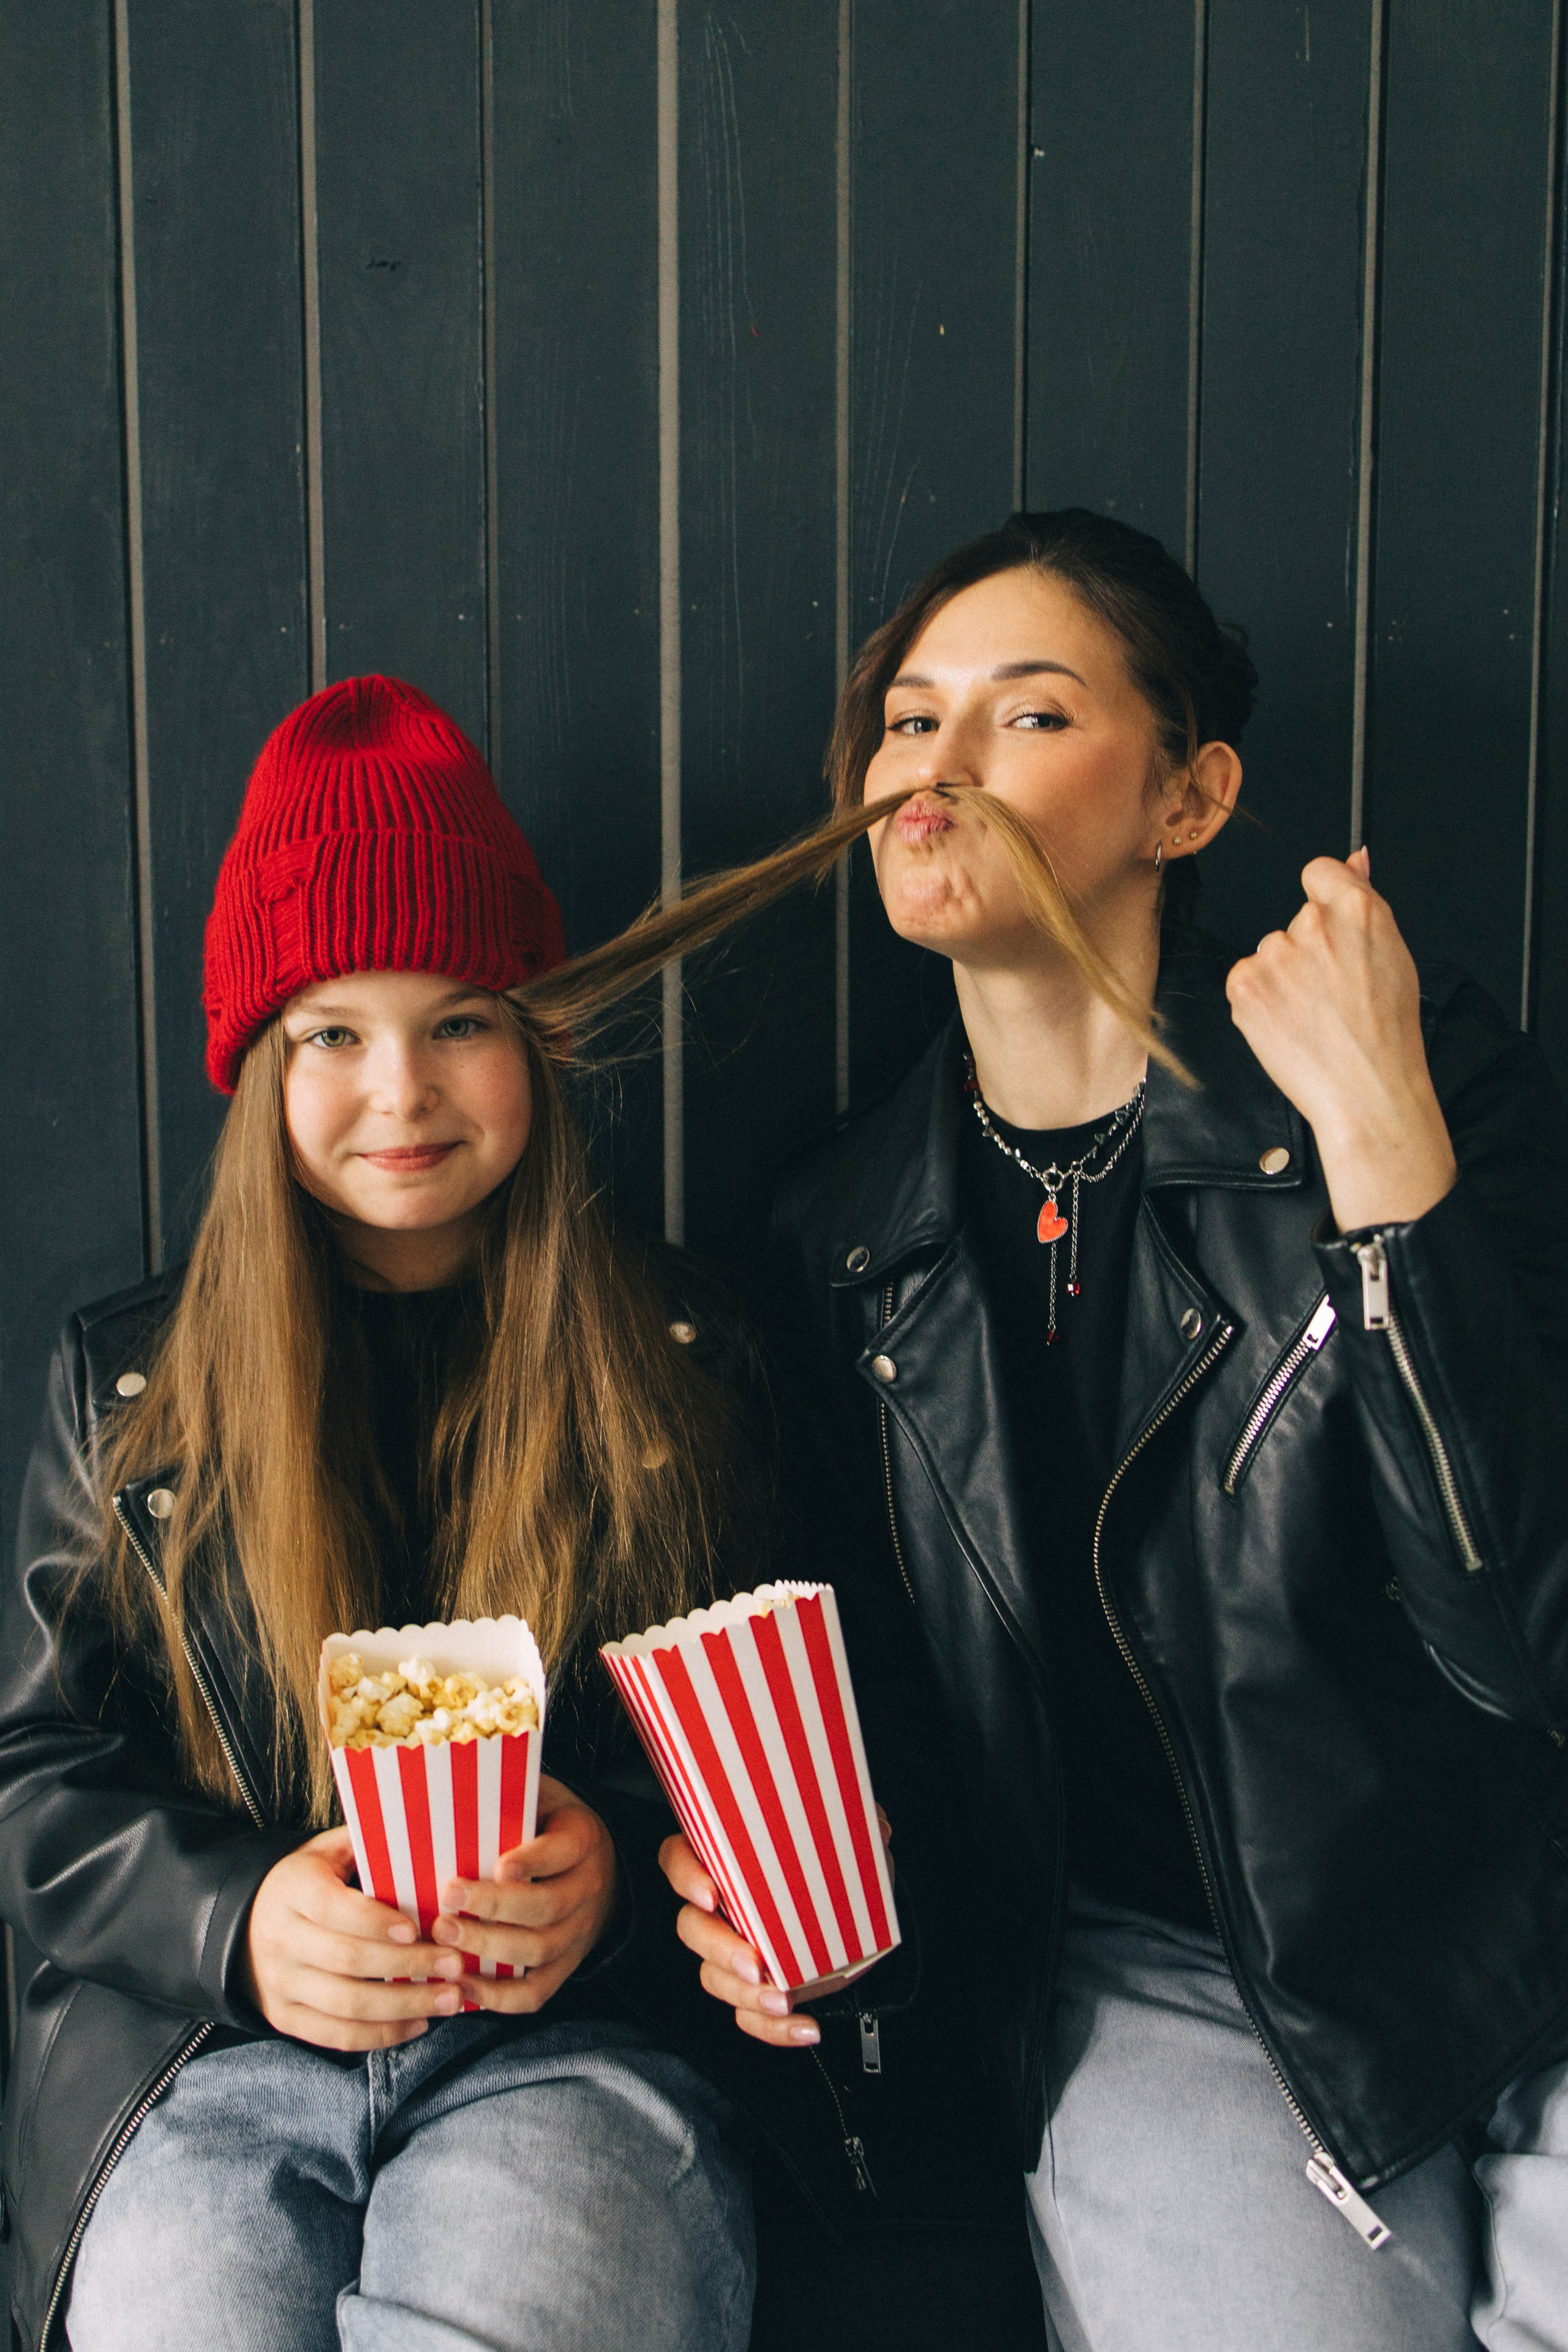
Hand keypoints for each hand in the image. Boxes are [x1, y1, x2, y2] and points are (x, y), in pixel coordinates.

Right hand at [242, 1826, 468, 2049]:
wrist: (246, 1925)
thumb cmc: (307, 1883)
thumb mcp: (324, 1852)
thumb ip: (365, 1843)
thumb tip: (422, 1828)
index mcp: (293, 1890)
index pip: (333, 1909)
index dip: (375, 1922)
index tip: (417, 1928)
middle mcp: (281, 1939)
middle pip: (347, 1960)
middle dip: (407, 1965)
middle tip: (455, 1964)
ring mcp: (281, 1983)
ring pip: (346, 2004)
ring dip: (405, 2005)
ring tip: (451, 1999)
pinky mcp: (286, 2017)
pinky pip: (337, 2035)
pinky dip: (381, 2035)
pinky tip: (419, 2023)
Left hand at [428, 1774, 617, 2012]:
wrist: (599, 1868)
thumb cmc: (549, 1827)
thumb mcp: (543, 1798)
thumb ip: (511, 1793)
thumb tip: (452, 1774)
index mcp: (582, 1840)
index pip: (562, 1851)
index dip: (533, 1860)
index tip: (497, 1864)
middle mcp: (586, 1889)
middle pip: (545, 1907)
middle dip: (494, 1907)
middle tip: (447, 1900)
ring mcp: (578, 1933)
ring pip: (538, 1951)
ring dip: (488, 1949)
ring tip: (443, 1939)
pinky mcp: (564, 1967)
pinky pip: (536, 1992)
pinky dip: (499, 1997)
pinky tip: (461, 1986)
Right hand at [659, 1806, 892, 2049]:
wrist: (862, 1922)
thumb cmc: (840, 1869)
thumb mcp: (852, 1839)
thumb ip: (858, 1827)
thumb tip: (875, 1830)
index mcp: (730, 1858)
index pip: (680, 1857)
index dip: (685, 1875)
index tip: (711, 1893)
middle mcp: (725, 1906)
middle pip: (691, 1927)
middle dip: (719, 1949)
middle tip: (754, 1963)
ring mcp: (736, 1952)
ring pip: (713, 1977)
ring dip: (745, 1995)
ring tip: (783, 2000)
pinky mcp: (757, 1990)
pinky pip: (748, 2016)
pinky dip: (773, 2029)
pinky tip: (804, 2027)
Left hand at [1225, 847, 1457, 1230]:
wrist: (1365, 1091)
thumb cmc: (1387, 1033)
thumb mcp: (1394, 955)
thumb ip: (1366, 899)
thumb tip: (1356, 858)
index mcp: (1357, 909)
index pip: (1320, 871)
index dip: (1325, 898)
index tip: (1331, 926)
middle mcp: (1312, 924)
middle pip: (1297, 920)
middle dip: (1309, 950)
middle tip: (1334, 994)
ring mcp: (1274, 954)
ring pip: (1272, 953)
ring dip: (1284, 977)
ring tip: (1316, 1016)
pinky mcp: (1245, 984)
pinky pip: (1247, 979)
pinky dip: (1262, 1000)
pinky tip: (1290, 1025)